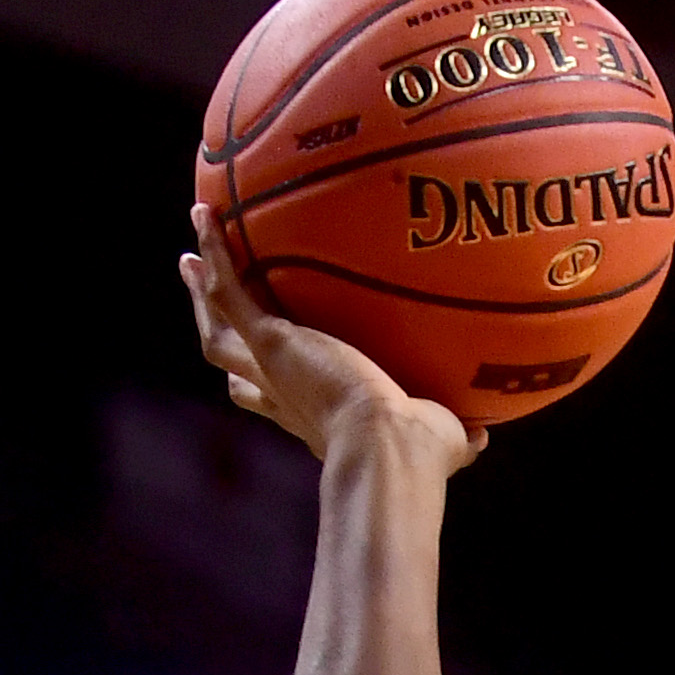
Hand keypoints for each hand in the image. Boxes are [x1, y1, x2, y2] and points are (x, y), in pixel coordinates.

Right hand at [179, 206, 484, 476]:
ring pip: (218, 325)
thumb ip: (458, 436)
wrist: (391, 452)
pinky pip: (231, 287)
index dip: (257, 385)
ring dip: (203, 288)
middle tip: (202, 293)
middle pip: (232, 359)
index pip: (272, 398)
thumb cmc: (421, 459)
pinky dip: (214, 251)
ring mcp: (274, 367)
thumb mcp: (441, 442)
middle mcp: (285, 393)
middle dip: (217, 326)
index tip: (250, 374)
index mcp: (313, 416)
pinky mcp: (273, 341)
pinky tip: (205, 215)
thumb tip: (484, 437)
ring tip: (190, 254)